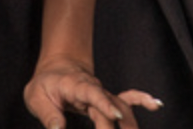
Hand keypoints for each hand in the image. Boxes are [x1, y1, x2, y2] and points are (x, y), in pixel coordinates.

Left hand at [24, 54, 161, 128]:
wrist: (57, 68)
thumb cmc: (45, 84)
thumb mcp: (36, 97)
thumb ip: (48, 114)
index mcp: (75, 85)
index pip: (92, 93)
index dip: (103, 104)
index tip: (114, 114)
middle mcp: (94, 88)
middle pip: (110, 107)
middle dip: (115, 127)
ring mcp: (103, 94)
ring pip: (122, 107)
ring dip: (130, 125)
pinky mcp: (108, 100)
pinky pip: (128, 100)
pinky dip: (142, 101)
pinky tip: (156, 105)